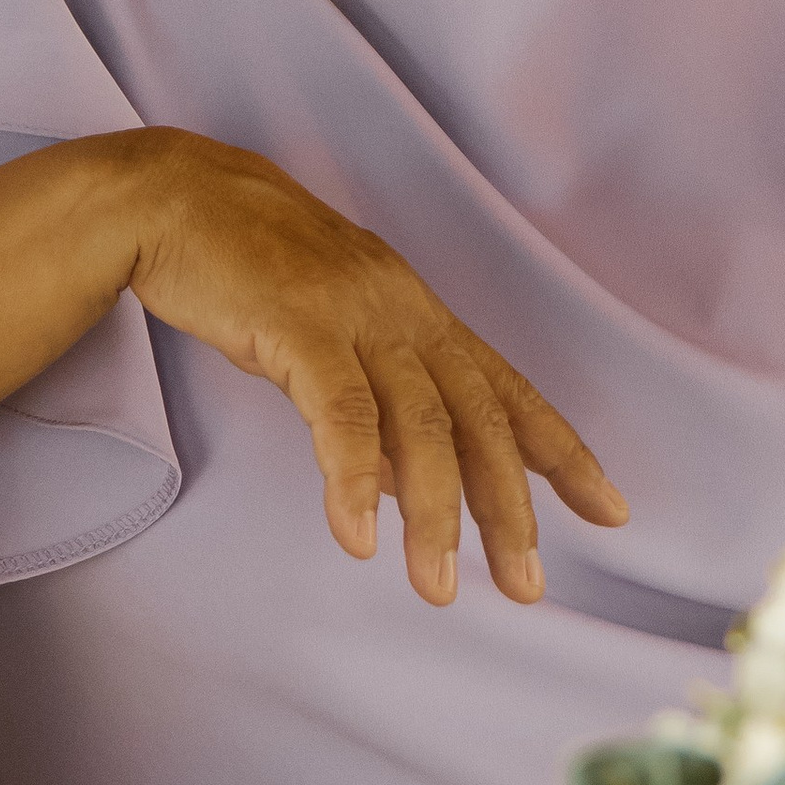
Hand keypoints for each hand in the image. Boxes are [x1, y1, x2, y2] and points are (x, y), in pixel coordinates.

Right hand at [119, 132, 626, 605]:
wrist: (173, 195)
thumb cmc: (245, 269)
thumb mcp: (328, 337)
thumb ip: (371, 407)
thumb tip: (396, 489)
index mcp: (418, 313)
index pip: (507, 390)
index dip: (561, 452)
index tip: (611, 512)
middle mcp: (404, 311)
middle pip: (479, 419)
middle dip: (510, 510)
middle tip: (527, 586)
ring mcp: (355, 313)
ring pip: (419, 425)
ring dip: (435, 516)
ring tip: (438, 589)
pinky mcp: (298, 322)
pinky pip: (339, 412)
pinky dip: (350, 481)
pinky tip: (358, 538)